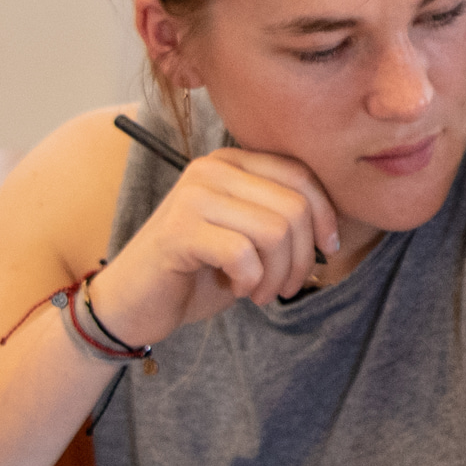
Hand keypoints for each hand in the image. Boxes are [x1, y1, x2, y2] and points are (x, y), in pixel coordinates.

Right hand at [93, 143, 341, 342]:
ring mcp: (193, 196)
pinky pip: (242, 254)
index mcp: (231, 162)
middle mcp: (212, 169)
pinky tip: (235, 289)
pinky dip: (250, 282)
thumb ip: (281, 218)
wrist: (132, 303)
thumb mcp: (247, 237)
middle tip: (285, 286)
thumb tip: (333, 229)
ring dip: (276, 275)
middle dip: (301, 257)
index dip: (326, 215)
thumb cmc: (197, 272)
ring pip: (274, 232)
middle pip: (294, 206)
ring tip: (259, 291)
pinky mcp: (178, 231)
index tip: (327, 250)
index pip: (301, 175)